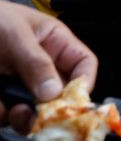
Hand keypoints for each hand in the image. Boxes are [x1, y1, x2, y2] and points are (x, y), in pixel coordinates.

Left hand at [0, 0, 96, 130]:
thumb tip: (54, 92)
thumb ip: (36, 61)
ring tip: (9, 109)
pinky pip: (6, 112)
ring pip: (33, 109)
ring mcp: (19, 83)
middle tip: (36, 115)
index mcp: (55, 43)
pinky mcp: (1, 96)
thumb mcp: (15, 33)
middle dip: (49, 107)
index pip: (83, 64)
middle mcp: (42, 66)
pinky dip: (0, 111)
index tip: (72, 102)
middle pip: (59, 94)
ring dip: (22, 115)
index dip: (84, 83)